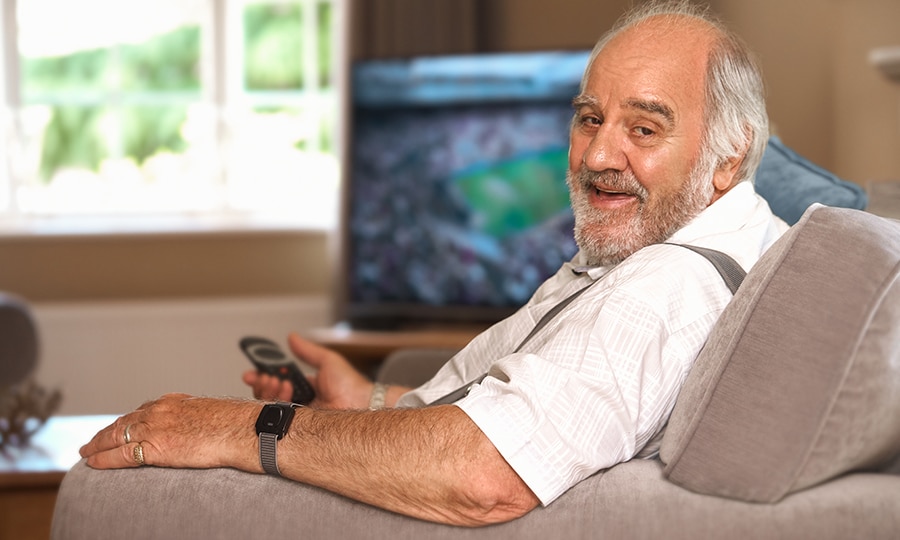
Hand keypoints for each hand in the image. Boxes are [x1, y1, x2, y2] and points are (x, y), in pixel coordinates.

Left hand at [80, 393, 260, 470]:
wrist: (244, 429)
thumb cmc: (236, 423)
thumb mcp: (211, 413)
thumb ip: (196, 417)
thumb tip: (197, 427)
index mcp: (175, 401)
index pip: (142, 410)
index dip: (126, 420)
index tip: (118, 427)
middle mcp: (161, 410)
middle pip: (124, 421)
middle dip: (106, 432)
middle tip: (92, 441)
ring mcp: (156, 427)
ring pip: (116, 435)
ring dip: (97, 444)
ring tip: (86, 453)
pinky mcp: (156, 447)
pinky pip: (121, 454)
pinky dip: (103, 459)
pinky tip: (93, 463)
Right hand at [242, 333, 372, 409]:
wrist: (363, 403)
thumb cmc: (352, 384)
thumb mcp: (327, 361)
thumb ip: (307, 351)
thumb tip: (292, 337)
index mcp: (307, 387)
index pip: (278, 383)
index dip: (262, 378)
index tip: (251, 373)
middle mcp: (301, 402)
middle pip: (270, 396)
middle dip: (263, 384)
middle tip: (268, 376)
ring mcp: (299, 416)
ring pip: (271, 407)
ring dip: (270, 391)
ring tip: (279, 382)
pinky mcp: (299, 427)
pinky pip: (279, 418)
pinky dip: (277, 403)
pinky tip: (285, 393)